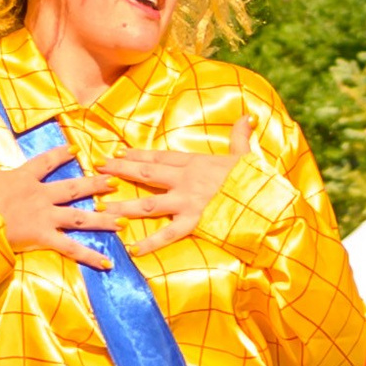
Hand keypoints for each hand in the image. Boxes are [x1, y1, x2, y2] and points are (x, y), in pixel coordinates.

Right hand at [0, 138, 107, 266]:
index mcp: (22, 179)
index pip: (44, 162)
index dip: (60, 154)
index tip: (75, 149)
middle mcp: (39, 195)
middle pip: (73, 187)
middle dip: (95, 184)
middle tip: (115, 182)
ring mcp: (44, 216)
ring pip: (80, 216)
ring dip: (103, 219)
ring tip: (124, 220)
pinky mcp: (44, 236)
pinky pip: (71, 248)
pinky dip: (90, 256)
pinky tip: (109, 263)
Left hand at [93, 114, 257, 251]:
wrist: (266, 198)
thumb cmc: (255, 178)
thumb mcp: (245, 155)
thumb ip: (240, 136)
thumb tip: (246, 116)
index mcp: (195, 163)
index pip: (159, 157)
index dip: (136, 155)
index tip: (116, 154)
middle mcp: (186, 180)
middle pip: (147, 174)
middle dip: (120, 171)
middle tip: (98, 169)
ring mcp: (188, 201)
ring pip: (149, 203)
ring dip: (124, 206)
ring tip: (101, 209)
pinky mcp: (195, 221)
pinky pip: (169, 233)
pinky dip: (151, 242)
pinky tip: (133, 248)